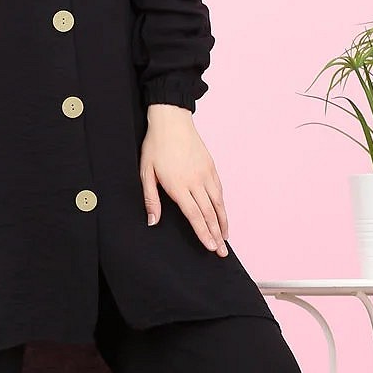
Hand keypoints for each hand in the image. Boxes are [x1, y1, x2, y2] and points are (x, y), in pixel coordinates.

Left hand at [140, 106, 229, 255]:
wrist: (171, 120)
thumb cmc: (155, 145)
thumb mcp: (146, 172)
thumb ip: (150, 199)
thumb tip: (152, 221)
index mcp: (178, 185)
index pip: (195, 216)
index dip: (203, 234)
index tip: (210, 247)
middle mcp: (195, 181)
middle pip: (209, 214)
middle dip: (216, 235)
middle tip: (222, 251)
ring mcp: (206, 173)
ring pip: (218, 203)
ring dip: (223, 222)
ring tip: (226, 237)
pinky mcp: (211, 166)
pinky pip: (219, 190)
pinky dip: (222, 204)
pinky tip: (222, 213)